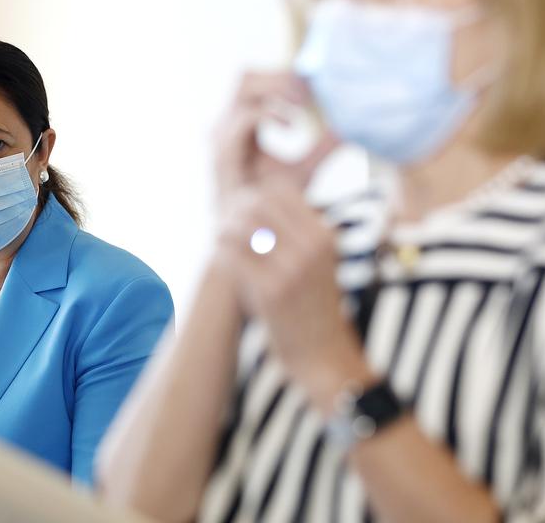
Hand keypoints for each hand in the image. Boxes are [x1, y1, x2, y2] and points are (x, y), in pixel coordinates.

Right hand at [213, 72, 336, 206]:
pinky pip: (246, 116)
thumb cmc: (270, 204)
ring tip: (301, 105)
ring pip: (244, 86)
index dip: (284, 76)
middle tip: (309, 91)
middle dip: (280, 76)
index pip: (256, 81)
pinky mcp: (224, 151)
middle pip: (246, 75)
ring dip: (277, 88)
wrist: (251, 236)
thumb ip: (321, 151)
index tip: (314, 84)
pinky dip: (272, 113)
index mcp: (241, 124)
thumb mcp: (302, 172)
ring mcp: (222, 135)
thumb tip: (347, 134)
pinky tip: (293, 127)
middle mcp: (227, 124)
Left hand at [217, 178, 373, 410]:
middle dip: (235, 207)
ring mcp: (291, 270)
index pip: (281, 190)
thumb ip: (297, 229)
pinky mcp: (269, 293)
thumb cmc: (315, 305)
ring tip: (219, 236)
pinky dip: (221, 253)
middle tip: (223, 218)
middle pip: (259, 203)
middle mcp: (311, 248)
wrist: (324, 355)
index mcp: (325, 236)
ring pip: (241, 226)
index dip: (255, 192)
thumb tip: (259, 195)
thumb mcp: (320, 260)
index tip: (243, 205)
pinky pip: (232, 257)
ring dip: (224, 228)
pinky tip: (219, 257)